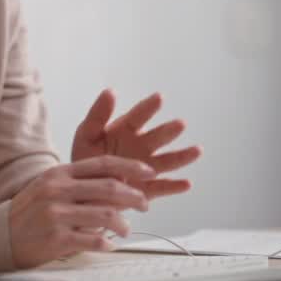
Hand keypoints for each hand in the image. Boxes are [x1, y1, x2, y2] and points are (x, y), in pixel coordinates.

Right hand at [8, 155, 153, 267]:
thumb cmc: (29, 212)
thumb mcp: (50, 187)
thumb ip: (79, 183)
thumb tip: (117, 184)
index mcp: (59, 174)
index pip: (102, 164)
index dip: (130, 167)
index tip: (148, 173)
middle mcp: (58, 190)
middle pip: (109, 188)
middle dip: (134, 197)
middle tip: (144, 205)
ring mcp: (56, 213)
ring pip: (106, 215)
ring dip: (123, 224)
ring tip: (126, 230)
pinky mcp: (56, 238)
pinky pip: (93, 240)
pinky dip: (106, 243)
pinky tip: (109, 245)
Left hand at [71, 90, 201, 199]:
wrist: (83, 188)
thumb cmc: (86, 157)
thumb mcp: (87, 135)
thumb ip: (98, 115)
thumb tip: (110, 90)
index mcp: (126, 131)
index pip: (138, 117)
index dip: (148, 107)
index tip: (159, 97)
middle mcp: (140, 147)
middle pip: (156, 137)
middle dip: (168, 131)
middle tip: (180, 123)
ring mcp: (145, 168)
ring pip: (166, 161)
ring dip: (182, 156)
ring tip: (197, 150)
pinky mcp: (146, 189)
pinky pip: (162, 188)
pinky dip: (174, 187)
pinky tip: (187, 183)